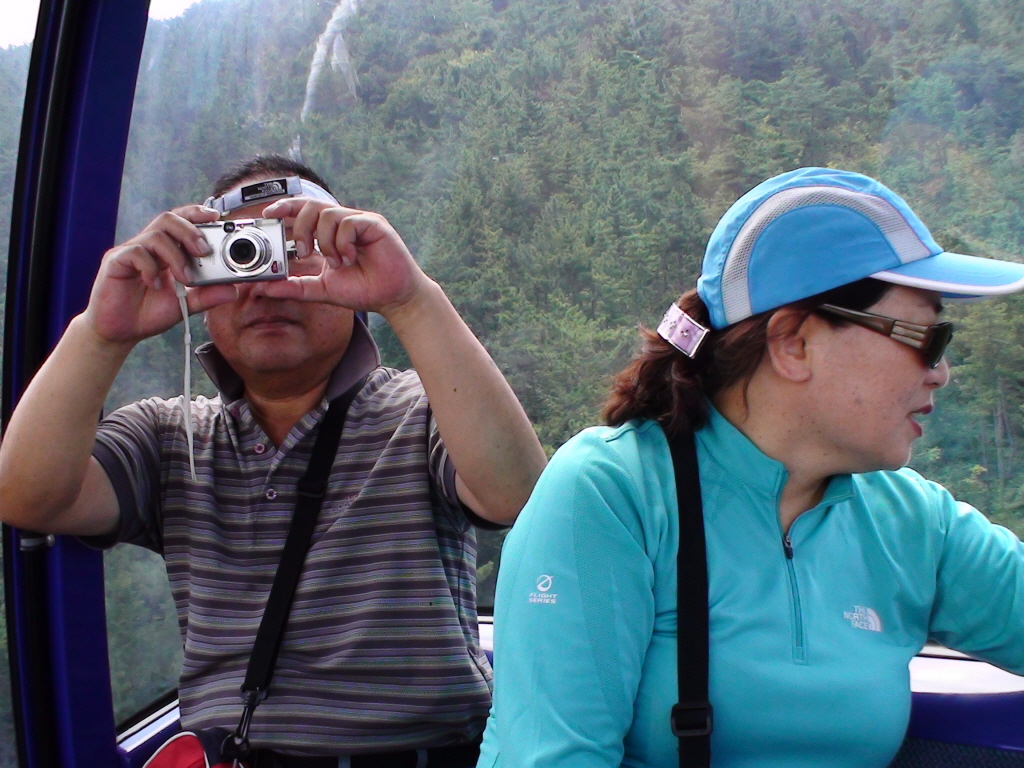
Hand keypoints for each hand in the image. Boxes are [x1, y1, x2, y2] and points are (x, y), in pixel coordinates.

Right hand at [84, 206, 239, 345]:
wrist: (120, 332)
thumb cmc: (148, 313)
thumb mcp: (185, 305)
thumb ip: (207, 296)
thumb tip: (233, 290)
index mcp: (166, 250)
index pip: (181, 221)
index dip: (198, 214)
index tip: (217, 218)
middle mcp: (149, 246)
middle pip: (169, 219)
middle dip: (191, 231)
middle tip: (204, 251)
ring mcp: (131, 252)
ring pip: (156, 235)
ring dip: (176, 256)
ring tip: (185, 278)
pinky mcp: (116, 262)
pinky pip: (135, 253)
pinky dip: (151, 268)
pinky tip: (155, 284)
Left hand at [257, 198, 429, 318]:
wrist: (394, 298)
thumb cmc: (364, 290)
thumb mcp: (321, 289)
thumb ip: (293, 287)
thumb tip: (263, 287)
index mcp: (330, 233)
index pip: (302, 210)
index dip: (284, 207)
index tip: (267, 215)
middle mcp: (343, 222)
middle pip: (310, 205)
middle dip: (300, 227)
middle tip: (303, 252)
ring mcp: (359, 221)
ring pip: (327, 214)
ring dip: (325, 242)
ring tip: (337, 263)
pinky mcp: (374, 224)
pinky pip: (348, 222)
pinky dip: (343, 243)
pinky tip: (351, 259)